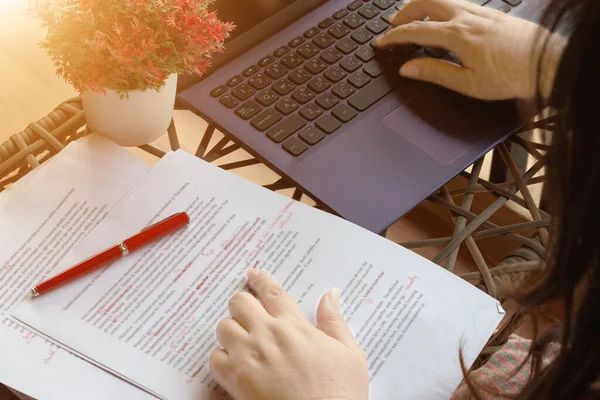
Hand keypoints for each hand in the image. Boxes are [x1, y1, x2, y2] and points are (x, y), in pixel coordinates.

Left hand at [210, 269, 368, 399]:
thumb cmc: (339, 393)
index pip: (272, 292)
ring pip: (223, 326)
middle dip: (242, 305)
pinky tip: (234, 365)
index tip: (253, 274)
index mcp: (295, 325)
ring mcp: (249, 357)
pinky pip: (214, 359)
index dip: (260, 280)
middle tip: (248, 314)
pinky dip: (221, 359)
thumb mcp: (349, 353)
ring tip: (241, 340)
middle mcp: (268, 335)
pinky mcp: (235, 381)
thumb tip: (331, 294)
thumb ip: (334, 320)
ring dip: (231, 330)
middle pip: (239, 302)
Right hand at [375, 0, 562, 99]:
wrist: (546, 63)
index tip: (380, 43)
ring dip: (422, 6)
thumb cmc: (511, 76)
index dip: (394, 37)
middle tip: (393, 25)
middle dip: (405, 12)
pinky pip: (457, 3)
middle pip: (426, 3)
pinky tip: (442, 18)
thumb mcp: (467, 83)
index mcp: (457, 35)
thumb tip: (408, 68)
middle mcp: (467, 18)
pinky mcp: (490, 14)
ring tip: (412, 17)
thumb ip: (434, 73)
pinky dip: (440, 7)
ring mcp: (480, 12)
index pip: (415, 31)